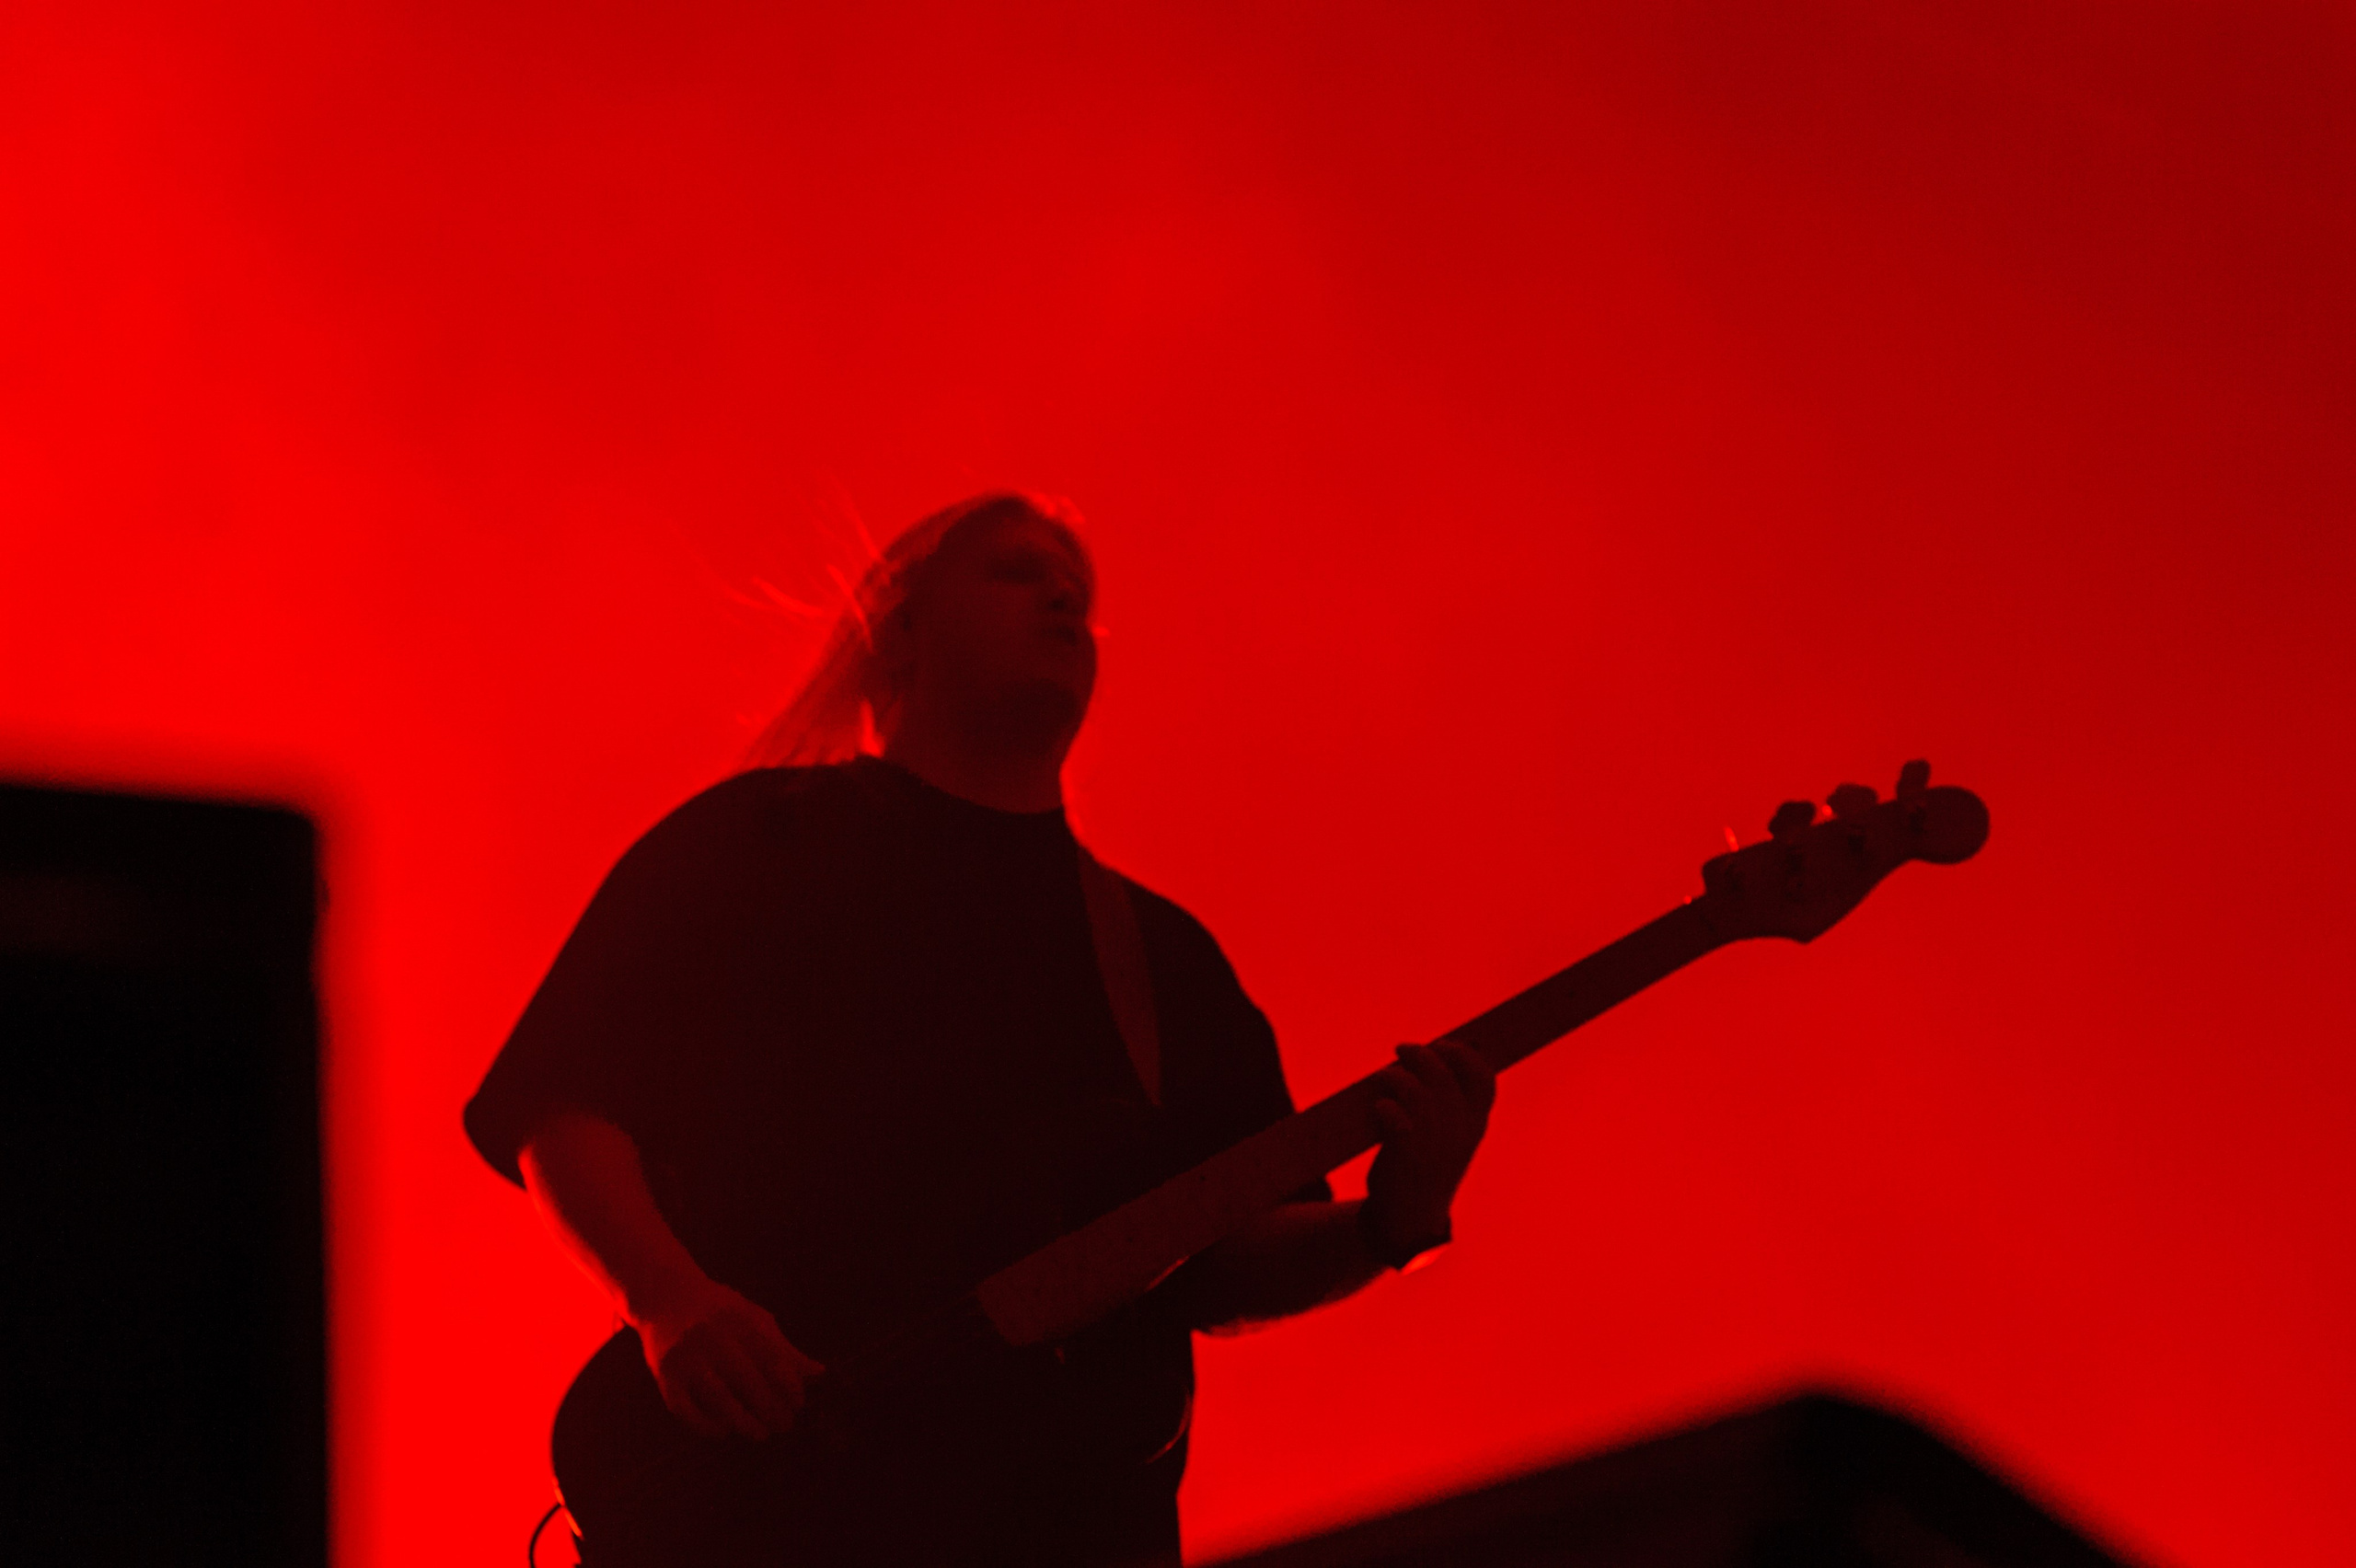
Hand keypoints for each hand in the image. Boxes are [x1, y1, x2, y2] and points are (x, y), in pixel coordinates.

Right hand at [629, 1273, 823, 1440]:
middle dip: (770, 1407)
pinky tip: (723, 1432)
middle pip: (746, 1380)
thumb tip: (819, 1374)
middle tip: (785, 1425)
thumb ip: (783, 1347)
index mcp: (738, 1320)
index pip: (770, 1357)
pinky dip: (704, 1425)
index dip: (788, 1384)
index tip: (799, 1403)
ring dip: (743, 1422)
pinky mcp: (663, 1374)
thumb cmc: (719, 1310)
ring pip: (717, 1397)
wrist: (664, 1294)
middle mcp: (710, 1336)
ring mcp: (684, 1356)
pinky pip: (683, 1408)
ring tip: (761, 1434)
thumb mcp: (753, 1318)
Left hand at [1366, 1039, 1495, 1252]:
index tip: (1444, 1044)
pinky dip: (1383, 1105)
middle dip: (1421, 1055)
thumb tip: (1428, 1059)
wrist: (1410, 1218)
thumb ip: (1447, 1106)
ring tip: (1385, 1076)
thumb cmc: (1426, 1167)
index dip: (1464, 1055)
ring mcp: (1433, 1141)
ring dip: (1396, 1076)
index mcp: (1476, 1125)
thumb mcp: (1450, 1139)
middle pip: (1442, 1075)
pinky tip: (1378, 1108)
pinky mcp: (1405, 1152)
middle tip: (1402, 1049)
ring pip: (1415, 1091)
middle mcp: (1459, 1131)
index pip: (1484, 1079)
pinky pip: (1394, 1114)